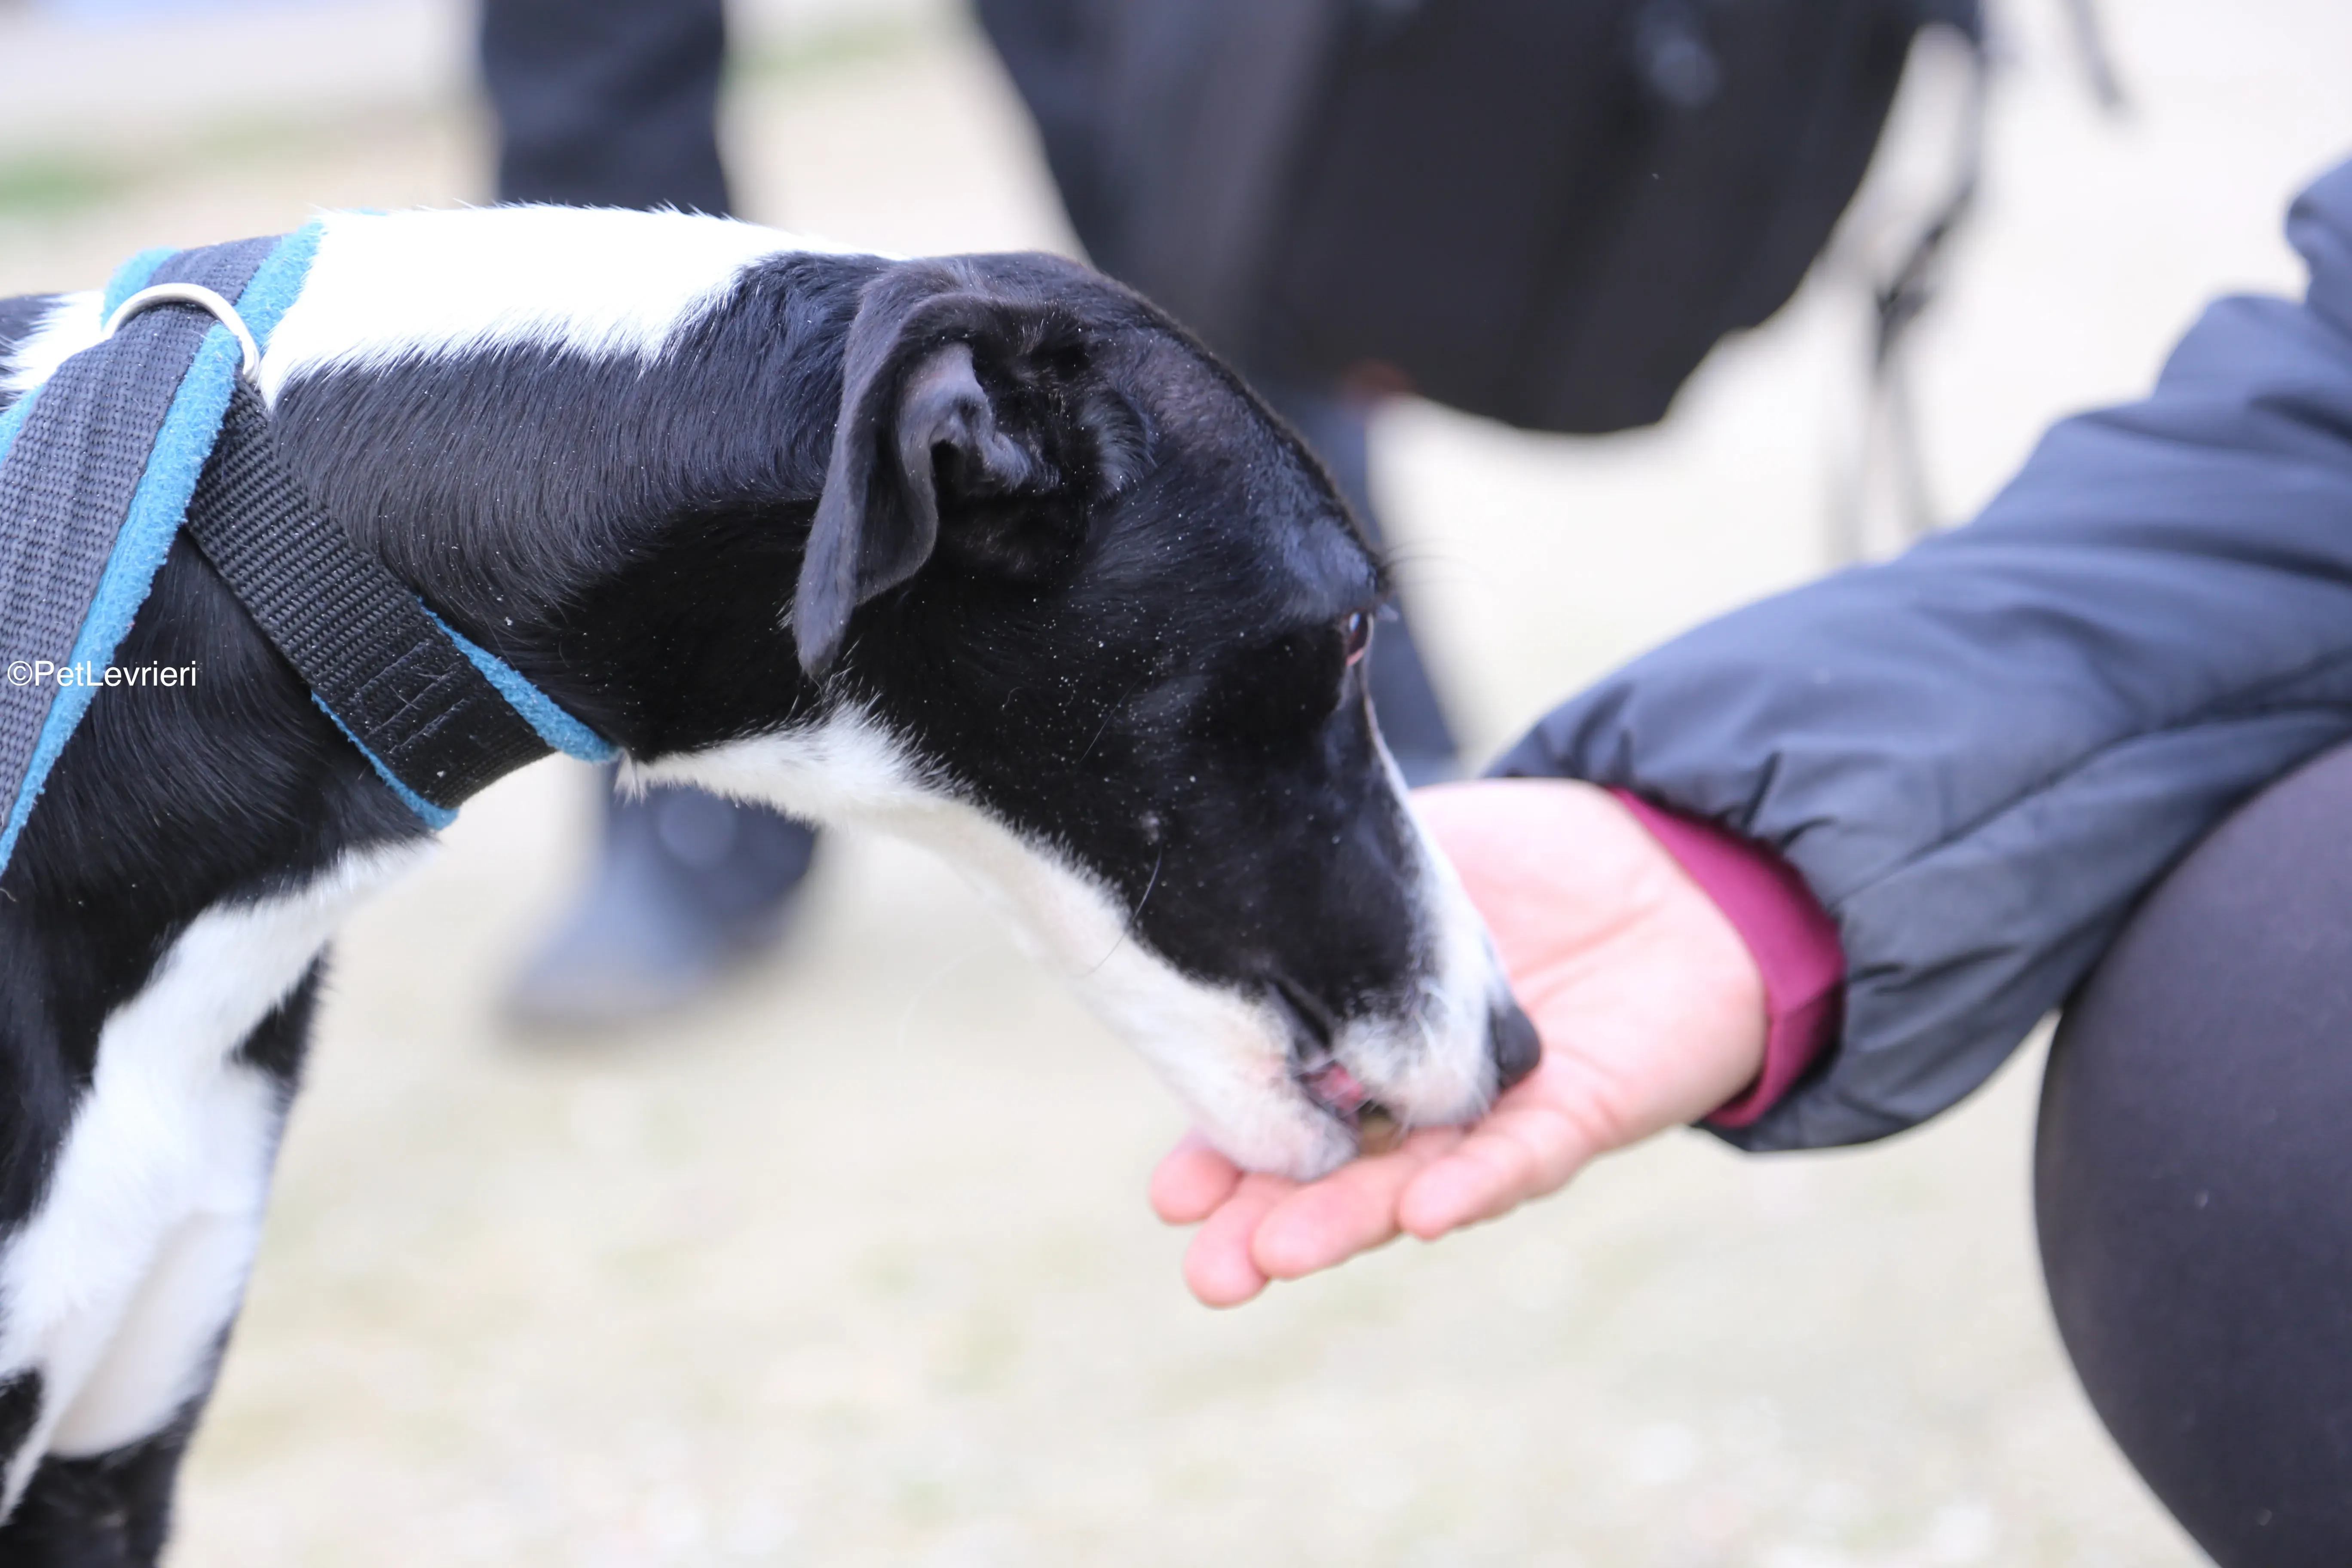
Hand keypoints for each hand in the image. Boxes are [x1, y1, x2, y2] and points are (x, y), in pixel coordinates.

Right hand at [1150, 777, 1767, 1305]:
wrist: (1663, 864)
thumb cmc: (1526, 856)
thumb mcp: (1401, 849)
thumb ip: (1330, 879)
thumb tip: (1237, 872)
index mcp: (1358, 1043)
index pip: (1279, 1112)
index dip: (1222, 1157)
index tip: (1169, 1198)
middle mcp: (1415, 1101)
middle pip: (1332, 1176)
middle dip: (1266, 1227)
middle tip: (1211, 1274)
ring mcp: (1489, 1120)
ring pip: (1413, 1186)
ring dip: (1348, 1226)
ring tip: (1278, 1256)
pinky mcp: (1575, 1118)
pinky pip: (1521, 1159)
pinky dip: (1475, 1185)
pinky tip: (1425, 1213)